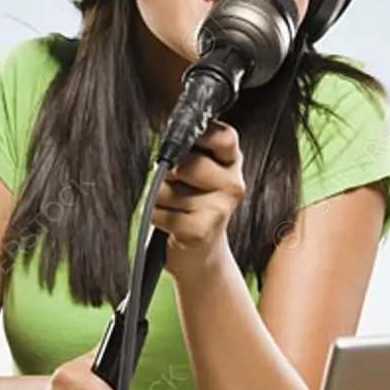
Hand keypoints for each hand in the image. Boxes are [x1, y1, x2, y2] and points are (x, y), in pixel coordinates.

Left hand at [153, 119, 245, 277]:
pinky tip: (171, 224)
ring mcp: (219, 209)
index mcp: (232, 162)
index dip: (203, 135)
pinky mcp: (200, 231)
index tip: (186, 141)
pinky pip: (158, 212)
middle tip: (176, 185)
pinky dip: (155, 217)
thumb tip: (167, 147)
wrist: (201, 254)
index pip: (224, 137)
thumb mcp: (199, 173)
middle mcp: (233, 184)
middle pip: (185, 164)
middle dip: (168, 173)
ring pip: (165, 189)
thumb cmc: (193, 205)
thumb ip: (189, 151)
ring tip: (175, 207)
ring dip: (159, 198)